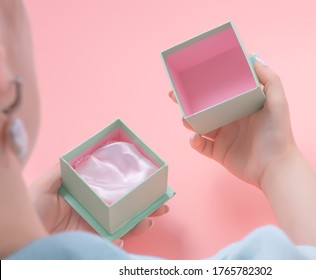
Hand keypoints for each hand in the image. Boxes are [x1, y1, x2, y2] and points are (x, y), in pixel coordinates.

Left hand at [29, 164, 168, 239]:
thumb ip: (62, 171)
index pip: (114, 189)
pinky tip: (134, 230)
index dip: (131, 184)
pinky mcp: (95, 242)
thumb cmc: (30, 212)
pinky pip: (116, 239)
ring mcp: (96, 228)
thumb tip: (80, 153)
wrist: (23, 240)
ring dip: (144, 218)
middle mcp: (95, 212)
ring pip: (126, 223)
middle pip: (126, 207)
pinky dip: (128, 236)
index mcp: (87, 197)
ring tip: (154, 214)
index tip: (147, 178)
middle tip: (164, 199)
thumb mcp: (44, 186)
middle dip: (147, 203)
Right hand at [169, 55, 296, 188]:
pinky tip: (194, 137)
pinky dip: (194, 141)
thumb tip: (254, 58)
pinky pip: (201, 146)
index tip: (193, 77)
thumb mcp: (277, 101)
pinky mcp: (219, 153)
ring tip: (184, 118)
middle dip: (189, 102)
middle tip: (175, 95)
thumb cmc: (278, 133)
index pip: (220, 92)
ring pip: (200, 126)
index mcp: (241, 106)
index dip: (206, 85)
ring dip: (188, 121)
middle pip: (205, 108)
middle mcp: (231, 120)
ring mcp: (224, 137)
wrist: (275, 167)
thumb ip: (269, 79)